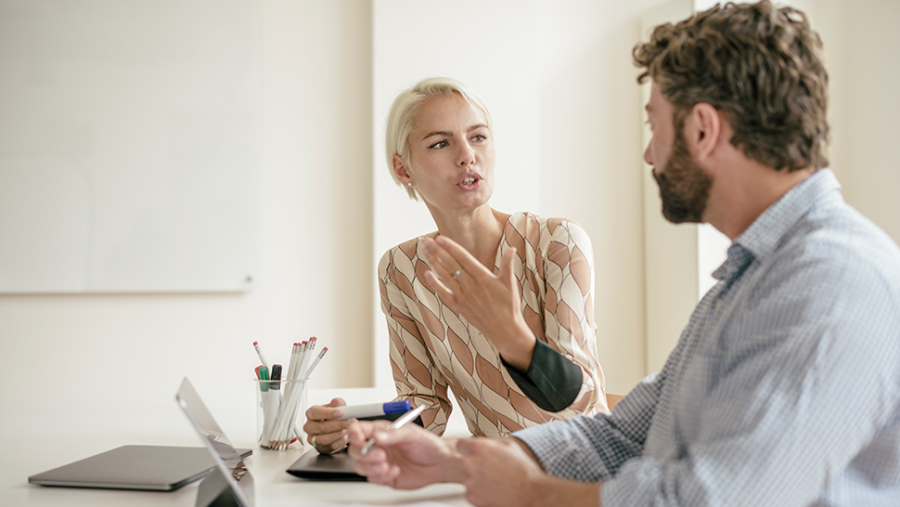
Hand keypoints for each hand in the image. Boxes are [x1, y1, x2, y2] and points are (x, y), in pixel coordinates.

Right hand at [303, 398, 350, 453]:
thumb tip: (335, 402)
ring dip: (339, 434)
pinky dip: (340, 442)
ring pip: (324, 439)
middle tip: (348, 422)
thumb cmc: (335, 416)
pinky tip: (345, 437)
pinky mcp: (319, 448)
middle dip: (338, 425)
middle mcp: (309, 426)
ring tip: (347, 429)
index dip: (328, 413)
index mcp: (311, 413)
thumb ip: (338, 403)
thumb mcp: (338, 406)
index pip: (315, 412)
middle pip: (321, 427)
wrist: (338, 427)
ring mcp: (312, 438)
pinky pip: (329, 447)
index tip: (340, 413)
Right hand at [347, 420, 463, 488]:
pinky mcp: (383, 476)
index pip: (360, 429)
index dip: (354, 432)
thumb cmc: (427, 444)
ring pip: (360, 466)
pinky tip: (395, 471)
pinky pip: (372, 478)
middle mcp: (378, 446)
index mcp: (381, 431)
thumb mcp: (411, 434)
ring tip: (387, 465)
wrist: (439, 463)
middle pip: (355, 449)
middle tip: (380, 455)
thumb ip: (393, 434)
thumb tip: (377, 435)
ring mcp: (379, 462)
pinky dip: (381, 476)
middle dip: (364, 454)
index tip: (358, 437)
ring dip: (371, 467)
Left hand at [421, 236, 535, 370]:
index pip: (463, 257)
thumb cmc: (509, 305)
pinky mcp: (459, 306)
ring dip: (434, 263)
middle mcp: (469, 285)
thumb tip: (512, 249)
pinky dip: (435, 284)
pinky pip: (443, 293)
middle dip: (437, 251)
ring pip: (444, 276)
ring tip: (425, 252)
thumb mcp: (511, 283)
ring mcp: (462, 296)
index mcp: (482, 277)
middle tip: (426, 241)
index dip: (451, 247)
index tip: (440, 238)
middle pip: (450, 264)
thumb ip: (508, 264)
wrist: (504, 329)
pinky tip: (427, 274)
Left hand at [456, 438, 600, 506]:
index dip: (468, 449)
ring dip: (478, 480)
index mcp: (480, 447)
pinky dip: (480, 493)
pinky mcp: (472, 496)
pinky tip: (494, 491)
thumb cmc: (524, 471)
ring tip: (497, 481)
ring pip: (468, 479)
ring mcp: (470, 481)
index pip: (461, 445)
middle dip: (475, 465)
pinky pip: (472, 493)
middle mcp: (471, 463)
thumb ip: (493, 444)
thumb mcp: (510, 447)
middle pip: (465, 462)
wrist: (530, 493)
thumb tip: (487, 444)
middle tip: (490, 470)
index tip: (473, 453)